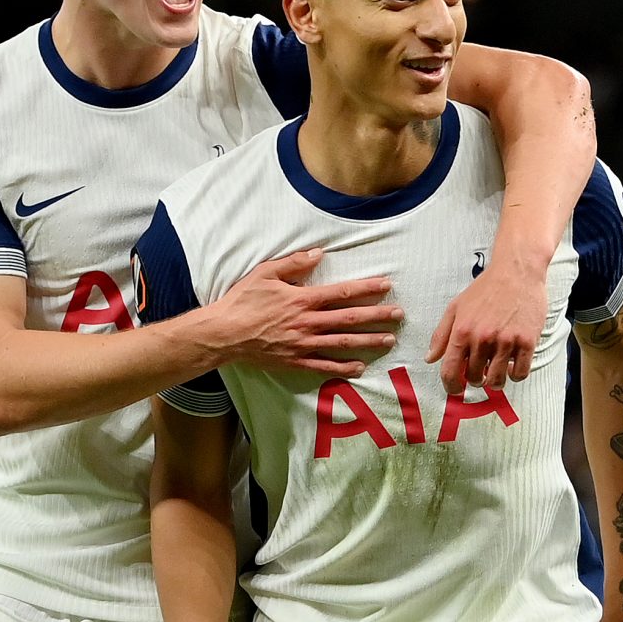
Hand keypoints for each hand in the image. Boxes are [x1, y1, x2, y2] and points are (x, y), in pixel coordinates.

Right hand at [204, 248, 399, 376]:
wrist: (223, 333)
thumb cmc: (242, 300)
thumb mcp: (265, 273)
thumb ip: (294, 263)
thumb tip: (319, 254)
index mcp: (302, 299)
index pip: (342, 293)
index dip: (366, 288)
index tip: (386, 285)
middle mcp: (307, 323)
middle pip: (349, 319)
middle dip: (377, 316)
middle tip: (399, 315)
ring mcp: (302, 344)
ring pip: (342, 343)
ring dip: (368, 341)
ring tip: (389, 339)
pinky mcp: (295, 361)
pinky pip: (324, 366)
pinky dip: (343, 367)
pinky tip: (361, 367)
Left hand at [428, 253, 543, 393]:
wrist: (517, 272)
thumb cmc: (486, 289)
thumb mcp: (456, 307)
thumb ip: (441, 335)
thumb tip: (430, 358)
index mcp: (462, 331)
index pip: (450, 371)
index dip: (450, 386)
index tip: (455, 389)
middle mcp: (482, 338)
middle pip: (474, 377)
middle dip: (475, 379)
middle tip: (480, 371)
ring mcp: (506, 341)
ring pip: (496, 380)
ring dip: (494, 381)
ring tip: (496, 372)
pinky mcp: (527, 342)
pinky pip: (519, 373)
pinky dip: (515, 375)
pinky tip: (512, 365)